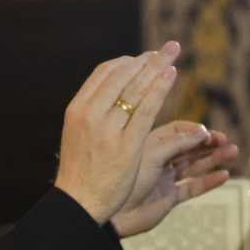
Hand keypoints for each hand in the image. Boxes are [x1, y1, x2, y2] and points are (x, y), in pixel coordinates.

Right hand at [54, 41, 180, 222]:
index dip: (126, 62)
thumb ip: (92, 113)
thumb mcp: (77, 134)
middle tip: (168, 48)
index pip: (103, 73)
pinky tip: (171, 75)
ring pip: (136, 89)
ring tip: (173, 52)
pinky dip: (159, 89)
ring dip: (157, 67)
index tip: (143, 59)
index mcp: (76, 109)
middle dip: (147, 59)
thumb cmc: (80, 170)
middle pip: (121, 76)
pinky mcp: (127, 144)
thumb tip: (109, 95)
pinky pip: (147, 110)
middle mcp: (90, 114)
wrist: (79, 201)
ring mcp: (108, 129)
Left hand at [110, 121, 238, 237]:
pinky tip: (224, 175)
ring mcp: (164, 179)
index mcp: (149, 145)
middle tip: (225, 140)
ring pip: (194, 165)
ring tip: (233, 151)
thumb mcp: (150, 155)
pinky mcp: (169, 198)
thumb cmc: (124, 180)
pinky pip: (193, 187)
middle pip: (188, 146)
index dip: (193, 130)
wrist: (112, 215)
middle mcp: (158, 160)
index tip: (207, 133)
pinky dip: (209, 182)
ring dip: (213, 158)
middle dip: (207, 142)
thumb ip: (176, 144)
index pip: (176, 131)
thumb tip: (202, 132)